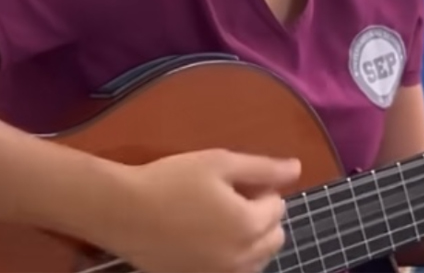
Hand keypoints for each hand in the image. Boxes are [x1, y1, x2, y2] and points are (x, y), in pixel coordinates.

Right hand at [102, 149, 300, 272]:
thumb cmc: (172, 180)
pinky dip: (230, 258)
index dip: (260, 189)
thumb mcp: (219, 162)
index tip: (234, 181)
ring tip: (217, 219)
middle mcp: (243, 259)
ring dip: (249, 240)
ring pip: (257, 260)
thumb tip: (298, 168)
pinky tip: (206, 240)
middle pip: (274, 238)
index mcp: (250, 226)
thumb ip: (263, 168)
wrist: (125, 212)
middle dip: (261, 217)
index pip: (278, 207)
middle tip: (228, 199)